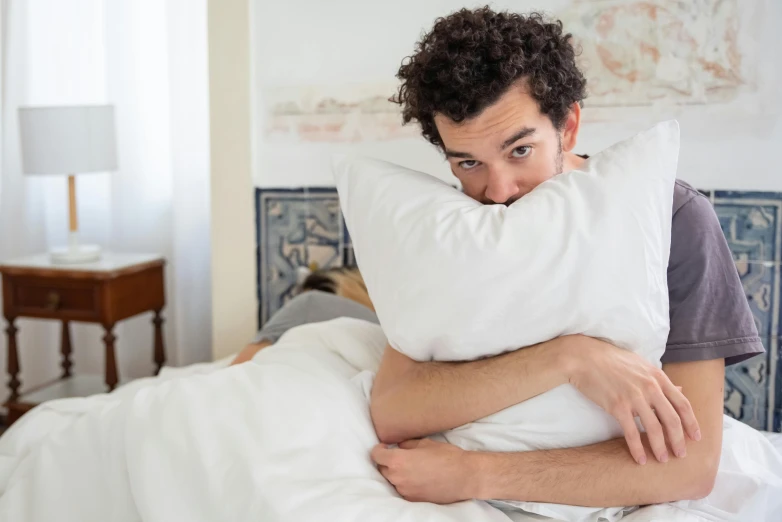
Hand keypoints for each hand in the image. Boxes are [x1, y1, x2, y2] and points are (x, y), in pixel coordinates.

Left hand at [370, 439, 474, 503]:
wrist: (464, 476)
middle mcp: (398, 477)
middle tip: (398, 456)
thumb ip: (408, 444)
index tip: (384, 447)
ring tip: (410, 468)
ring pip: (392, 481)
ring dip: (397, 473)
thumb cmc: (447, 456)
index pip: (376, 456)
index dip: (379, 449)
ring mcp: (405, 491)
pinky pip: (403, 490)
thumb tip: (399, 446)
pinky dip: (406, 484)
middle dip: (387, 462)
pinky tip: (417, 478)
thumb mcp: (425, 443)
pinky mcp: (413, 500)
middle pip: (382, 469)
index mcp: (398, 461)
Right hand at [562, 335, 700, 464]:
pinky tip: (640, 459)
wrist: (584, 358)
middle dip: (679, 440)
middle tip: (681, 454)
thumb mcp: (641, 365)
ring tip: (662, 459)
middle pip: (672, 420)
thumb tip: (681, 389)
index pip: (683, 403)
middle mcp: (650, 387)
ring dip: (660, 447)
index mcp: (658, 376)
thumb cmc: (611, 359)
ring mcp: (634, 397)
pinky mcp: (617, 406)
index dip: (692, 423)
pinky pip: (631, 432)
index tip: (696, 438)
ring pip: (654, 429)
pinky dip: (637, 448)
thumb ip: (660, 379)